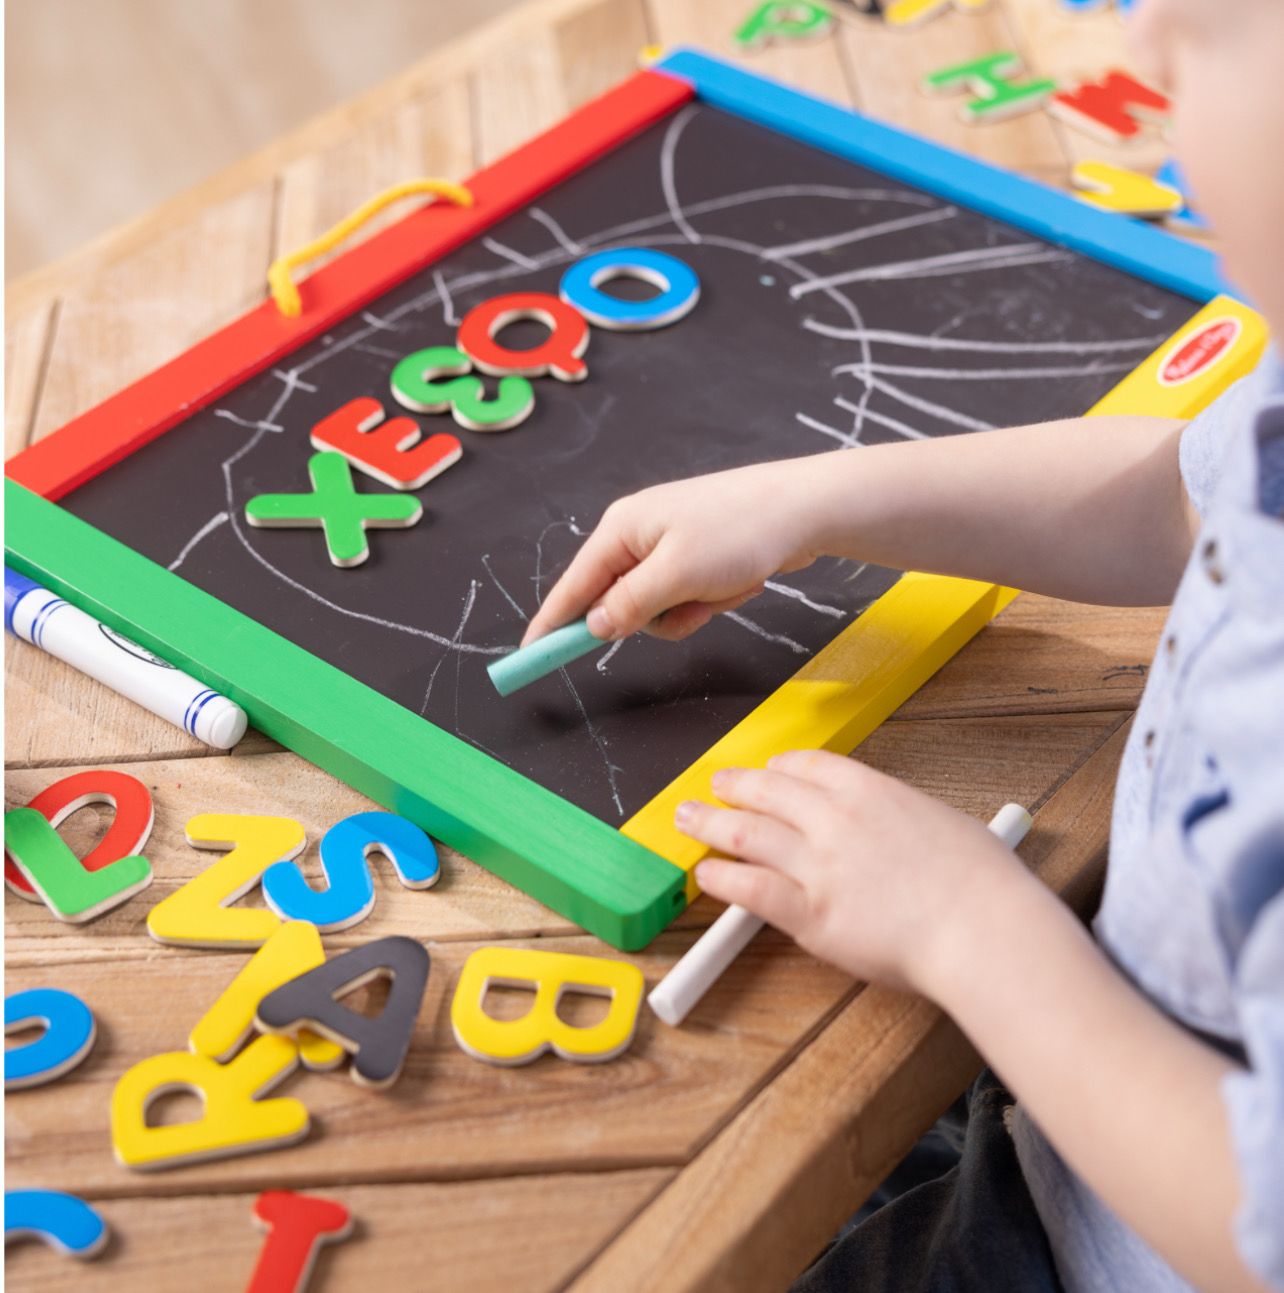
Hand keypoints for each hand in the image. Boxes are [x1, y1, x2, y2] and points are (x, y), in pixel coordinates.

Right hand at [520, 458, 821, 645]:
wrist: (806, 509)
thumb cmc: (740, 532)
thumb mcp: (677, 575)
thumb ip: (629, 604)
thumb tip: (594, 626)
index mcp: (622, 528)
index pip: (573, 584)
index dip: (553, 622)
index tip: (531, 653)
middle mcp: (639, 534)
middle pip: (620, 601)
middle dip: (659, 614)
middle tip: (693, 605)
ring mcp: (671, 545)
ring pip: (659, 608)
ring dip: (693, 609)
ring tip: (724, 587)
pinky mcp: (700, 556)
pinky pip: (690, 598)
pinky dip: (714, 599)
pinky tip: (741, 579)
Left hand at [678, 750, 1032, 994]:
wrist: (983, 927)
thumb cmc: (981, 882)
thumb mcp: (942, 822)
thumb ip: (902, 819)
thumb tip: (894, 825)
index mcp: (870, 790)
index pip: (807, 766)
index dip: (779, 769)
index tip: (769, 772)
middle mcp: (835, 819)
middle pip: (767, 791)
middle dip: (734, 785)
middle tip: (715, 785)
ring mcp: (818, 865)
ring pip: (746, 833)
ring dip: (710, 823)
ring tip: (689, 819)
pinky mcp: (810, 913)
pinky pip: (751, 889)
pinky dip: (722, 880)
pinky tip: (706, 875)